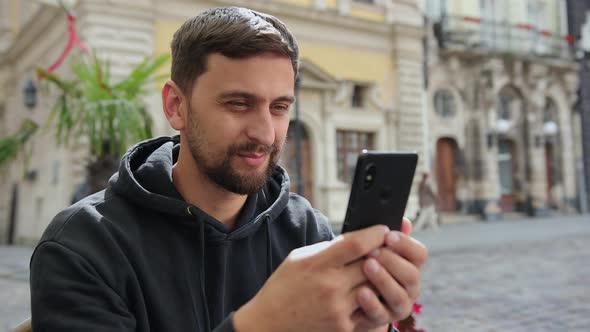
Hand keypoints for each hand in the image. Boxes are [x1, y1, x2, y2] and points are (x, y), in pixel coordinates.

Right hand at [233, 225, 389, 331]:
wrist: (270, 321)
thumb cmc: (284, 285)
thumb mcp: (299, 257)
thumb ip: (328, 249)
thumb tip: (357, 241)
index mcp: (318, 264)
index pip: (357, 244)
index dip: (375, 234)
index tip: (383, 230)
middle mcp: (331, 287)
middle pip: (372, 265)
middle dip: (382, 255)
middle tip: (385, 249)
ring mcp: (339, 309)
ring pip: (375, 288)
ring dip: (379, 278)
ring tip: (376, 271)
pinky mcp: (343, 327)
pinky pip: (368, 309)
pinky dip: (369, 299)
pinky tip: (363, 292)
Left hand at [353, 218, 427, 330]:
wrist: (349, 295)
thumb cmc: (364, 263)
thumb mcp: (372, 247)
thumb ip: (385, 235)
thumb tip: (403, 220)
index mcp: (410, 265)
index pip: (420, 254)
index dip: (405, 244)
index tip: (388, 236)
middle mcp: (409, 286)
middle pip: (411, 274)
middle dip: (391, 261)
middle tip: (372, 252)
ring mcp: (398, 304)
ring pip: (399, 296)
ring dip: (384, 279)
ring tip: (367, 266)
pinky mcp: (382, 319)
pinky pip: (381, 314)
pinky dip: (372, 303)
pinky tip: (361, 292)